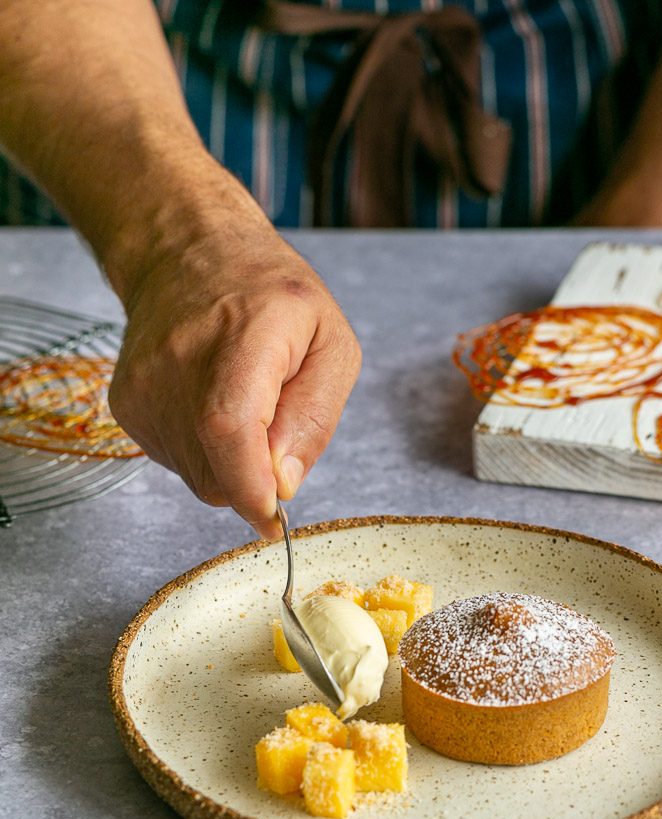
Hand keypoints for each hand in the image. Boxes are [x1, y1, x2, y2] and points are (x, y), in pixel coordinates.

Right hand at [108, 216, 360, 537]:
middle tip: (276, 429)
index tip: (274, 519)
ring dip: (232, 465)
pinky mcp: (127, 406)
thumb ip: (314, 418)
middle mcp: (179, 363)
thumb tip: (283, 485)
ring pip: (198, 477)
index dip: (251, 486)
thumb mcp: (330, 344)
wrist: (187, 252)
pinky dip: (206, 453)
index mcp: (243, 336)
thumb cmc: (271, 297)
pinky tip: (210, 403)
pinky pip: (179, 463)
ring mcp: (143, 386)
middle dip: (256, 480)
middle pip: (216, 471)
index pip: (228, 426)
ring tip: (242, 402)